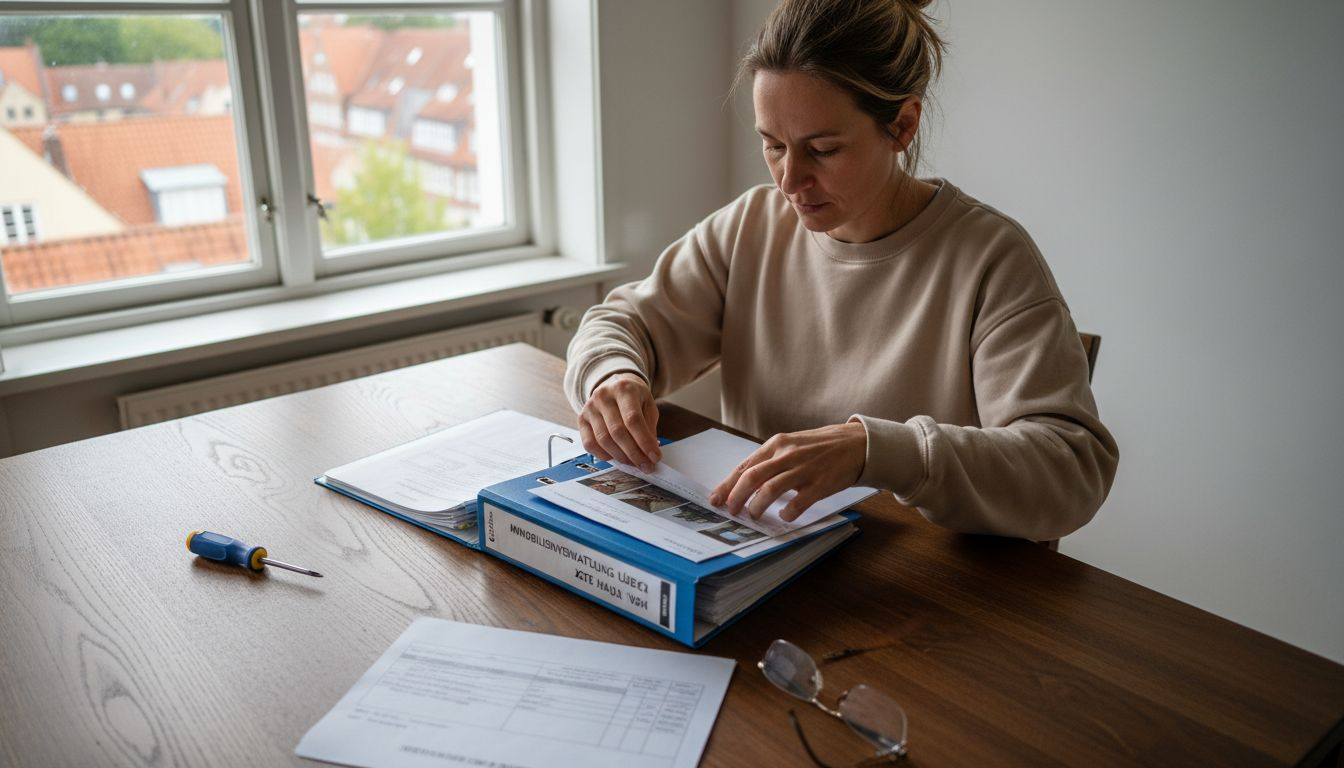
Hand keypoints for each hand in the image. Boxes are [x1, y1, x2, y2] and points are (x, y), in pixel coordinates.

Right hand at [578, 372, 661, 470]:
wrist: (613, 386)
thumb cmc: (634, 398)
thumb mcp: (648, 406)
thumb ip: (649, 427)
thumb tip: (650, 452)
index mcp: (624, 389)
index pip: (633, 419)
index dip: (644, 441)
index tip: (654, 457)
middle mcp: (603, 396)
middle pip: (617, 432)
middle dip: (634, 454)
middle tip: (646, 466)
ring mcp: (590, 408)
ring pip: (604, 440)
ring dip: (621, 457)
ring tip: (634, 464)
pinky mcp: (581, 419)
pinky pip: (589, 444)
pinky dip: (603, 455)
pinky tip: (616, 457)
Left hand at [709, 422, 866, 521]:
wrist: (857, 444)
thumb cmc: (820, 447)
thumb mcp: (791, 445)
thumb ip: (770, 461)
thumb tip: (744, 482)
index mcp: (777, 444)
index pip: (745, 466)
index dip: (728, 485)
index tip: (716, 499)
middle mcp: (787, 454)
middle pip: (752, 477)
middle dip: (736, 497)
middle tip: (730, 511)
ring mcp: (804, 469)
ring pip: (770, 489)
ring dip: (757, 506)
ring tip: (753, 515)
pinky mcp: (820, 484)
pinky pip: (798, 502)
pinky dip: (787, 512)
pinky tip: (784, 516)